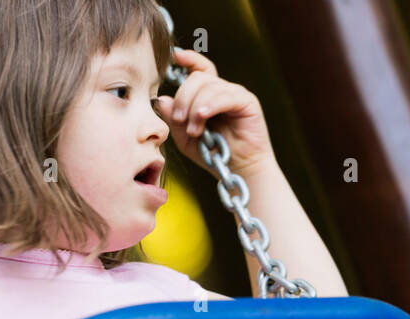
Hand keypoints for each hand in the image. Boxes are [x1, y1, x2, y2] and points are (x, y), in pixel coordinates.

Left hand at [155, 48, 275, 178]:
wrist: (237, 171)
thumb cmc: (212, 155)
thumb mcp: (186, 138)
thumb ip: (174, 119)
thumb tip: (161, 99)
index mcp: (207, 95)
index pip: (199, 69)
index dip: (188, 59)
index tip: (175, 57)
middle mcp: (222, 91)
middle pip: (198, 77)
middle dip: (184, 97)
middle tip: (180, 119)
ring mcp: (235, 94)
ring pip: (209, 86)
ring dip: (195, 107)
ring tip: (194, 130)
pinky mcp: (247, 102)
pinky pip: (225, 96)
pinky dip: (211, 104)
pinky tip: (202, 116)